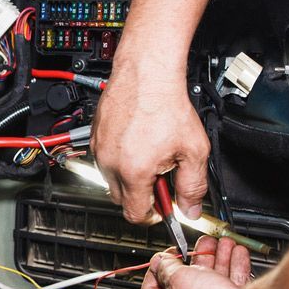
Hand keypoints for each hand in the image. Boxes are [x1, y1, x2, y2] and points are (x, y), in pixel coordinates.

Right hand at [90, 65, 209, 222]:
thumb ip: (193, 186)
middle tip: (160, 176)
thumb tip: (191, 209)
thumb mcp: (193, 150)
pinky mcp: (95, 136)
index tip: (162, 207)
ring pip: (111, 179)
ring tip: (149, 153)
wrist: (147, 74)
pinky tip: (137, 142)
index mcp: (134, 172)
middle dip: (141, 194)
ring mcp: (100, 149)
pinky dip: (119, 158)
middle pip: (121, 199)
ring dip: (129, 176)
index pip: (135, 214)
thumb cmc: (166, 104)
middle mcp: (110, 163)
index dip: (153, 215)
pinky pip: (104, 159)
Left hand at [141, 236, 250, 288]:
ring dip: (218, 260)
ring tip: (223, 244)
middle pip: (188, 286)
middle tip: (200, 246)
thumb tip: (160, 262)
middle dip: (197, 261)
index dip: (156, 271)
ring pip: (213, 285)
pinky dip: (235, 270)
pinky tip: (238, 254)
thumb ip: (167, 268)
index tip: (162, 258)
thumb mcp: (178, 279)